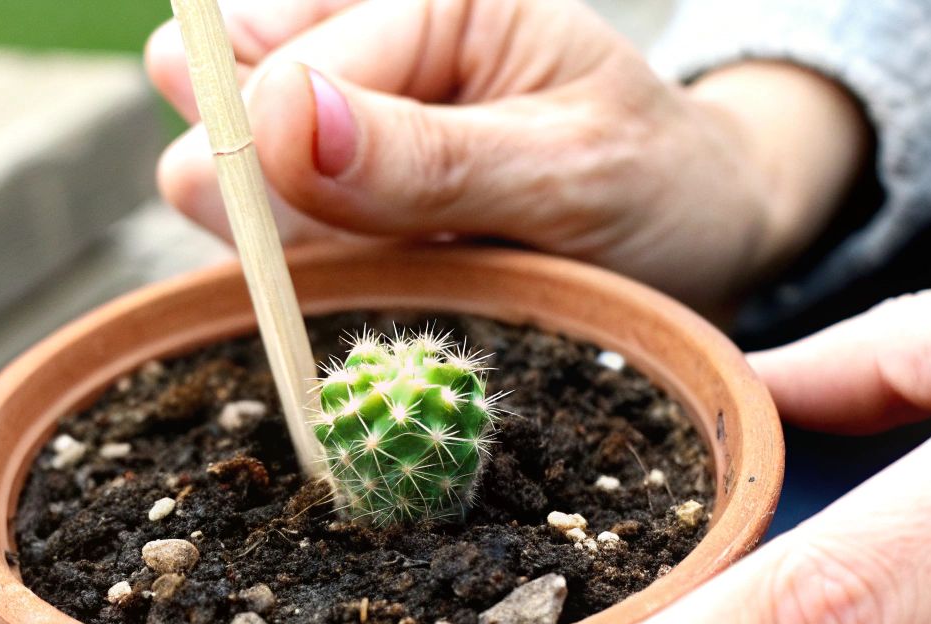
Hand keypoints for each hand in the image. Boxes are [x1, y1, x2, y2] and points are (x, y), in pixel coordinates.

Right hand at [144, 0, 869, 310]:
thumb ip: (426, 158)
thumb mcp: (567, 177)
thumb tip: (278, 116)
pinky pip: (276, 251)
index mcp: (435, 6)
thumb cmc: (659, 192)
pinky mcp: (344, 205)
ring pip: (233, 194)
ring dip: (307, 255)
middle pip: (225, 120)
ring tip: (420, 266)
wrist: (705, 250)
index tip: (339, 238)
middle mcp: (376, 50)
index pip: (275, 72)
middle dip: (283, 207)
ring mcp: (350, 131)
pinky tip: (395, 288)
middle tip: (397, 253)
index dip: (276, 165)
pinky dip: (320, 285)